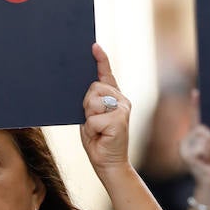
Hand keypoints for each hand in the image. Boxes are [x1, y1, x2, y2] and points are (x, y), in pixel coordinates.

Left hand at [80, 44, 129, 173]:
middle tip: (93, 122)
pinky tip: (100, 136)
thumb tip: (89, 90)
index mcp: (114, 98)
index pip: (106, 75)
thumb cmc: (98, 140)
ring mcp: (122, 109)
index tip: (94, 46)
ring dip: (88, 118)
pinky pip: (93, 118)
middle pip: (93, 88)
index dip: (100, 60)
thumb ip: (92, 102)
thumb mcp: (91, 117)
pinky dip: (91, 129)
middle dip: (86, 105)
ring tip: (97, 130)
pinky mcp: (119, 120)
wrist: (108, 164)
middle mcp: (121, 100)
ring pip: (92, 101)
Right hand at [178, 91, 209, 198]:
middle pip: (202, 128)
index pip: (194, 118)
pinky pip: (202, 147)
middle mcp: (185, 141)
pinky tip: (207, 162)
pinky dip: (209, 154)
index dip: (195, 105)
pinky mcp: (186, 155)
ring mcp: (183, 148)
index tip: (196, 92)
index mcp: (192, 137)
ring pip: (203, 137)